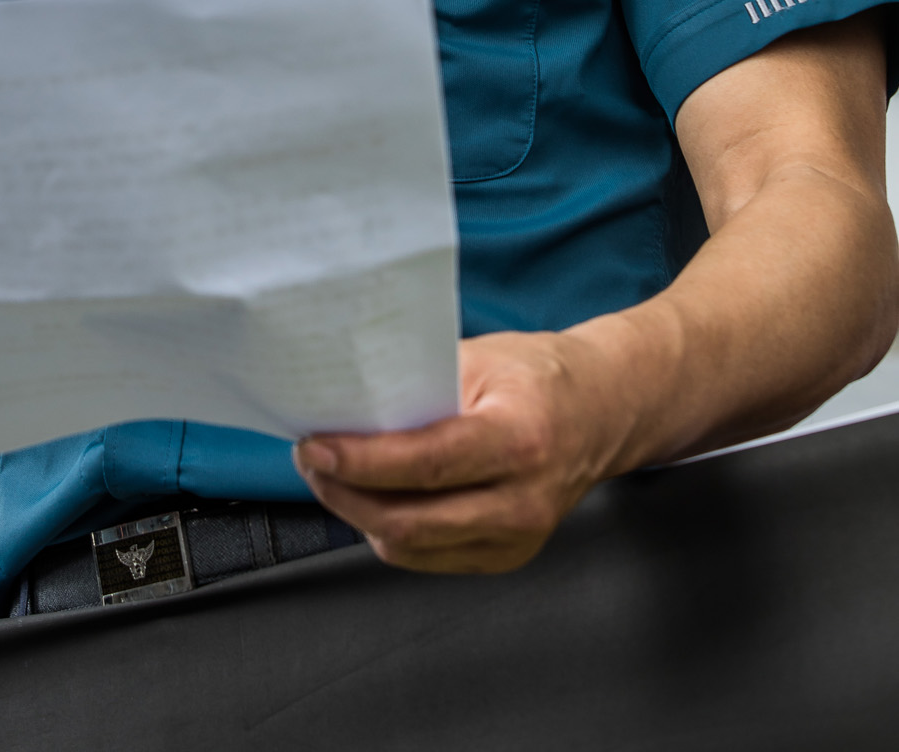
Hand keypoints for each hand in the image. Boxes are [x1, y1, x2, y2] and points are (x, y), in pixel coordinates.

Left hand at [293, 329, 625, 574]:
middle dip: (344, 493)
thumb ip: (420, 381)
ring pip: (411, 547)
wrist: (602, 412)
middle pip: (410, 520)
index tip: (316, 446)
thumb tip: (349, 396)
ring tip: (331, 476)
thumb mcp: (481, 357)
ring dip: (358, 514)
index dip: (362, 461)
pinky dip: (390, 529)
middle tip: (310, 458)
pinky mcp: (507, 556)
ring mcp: (518, 538)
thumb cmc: (541, 377)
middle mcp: (523, 500)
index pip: (427, 463)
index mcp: (520, 439)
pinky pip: (428, 556)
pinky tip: (372, 497)